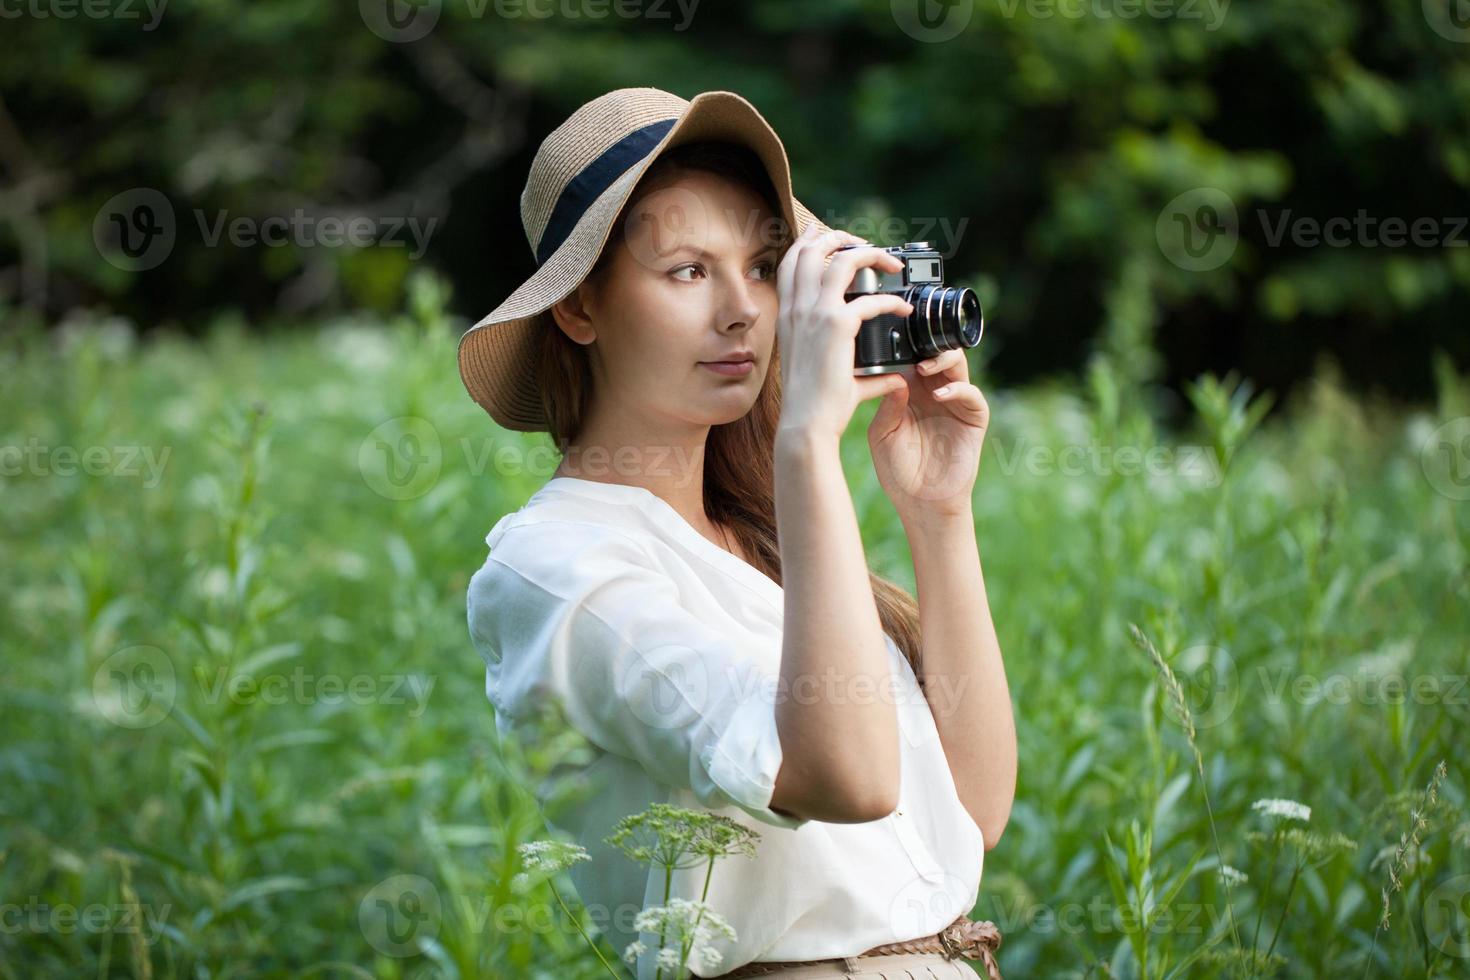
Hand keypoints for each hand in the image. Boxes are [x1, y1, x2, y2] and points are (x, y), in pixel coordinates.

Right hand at [775, 223, 916, 442]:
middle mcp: (797, 309)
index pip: (790, 262)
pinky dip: (892, 300)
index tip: (828, 238)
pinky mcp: (837, 326)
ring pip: (841, 260)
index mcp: (788, 316)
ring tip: (890, 263)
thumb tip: (893, 375)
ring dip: (869, 254)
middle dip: (839, 236)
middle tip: (865, 244)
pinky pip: (870, 299)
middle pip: (811, 249)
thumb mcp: (828, 376)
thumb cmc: (814, 405)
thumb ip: (861, 368)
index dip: (809, 242)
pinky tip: (904, 306)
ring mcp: (815, 314)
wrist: (806, 424)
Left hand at [867, 348, 989, 518]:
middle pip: (936, 354)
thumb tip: (897, 377)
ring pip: (957, 365)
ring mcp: (955, 403)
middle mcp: (934, 392)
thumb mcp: (882, 434)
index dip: (905, 346)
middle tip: (911, 348)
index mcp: (910, 392)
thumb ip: (888, 404)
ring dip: (942, 360)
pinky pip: (972, 394)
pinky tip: (939, 395)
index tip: (890, 339)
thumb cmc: (897, 471)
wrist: (921, 503)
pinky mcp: (973, 419)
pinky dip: (958, 389)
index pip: (912, 357)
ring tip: (924, 367)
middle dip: (926, 346)